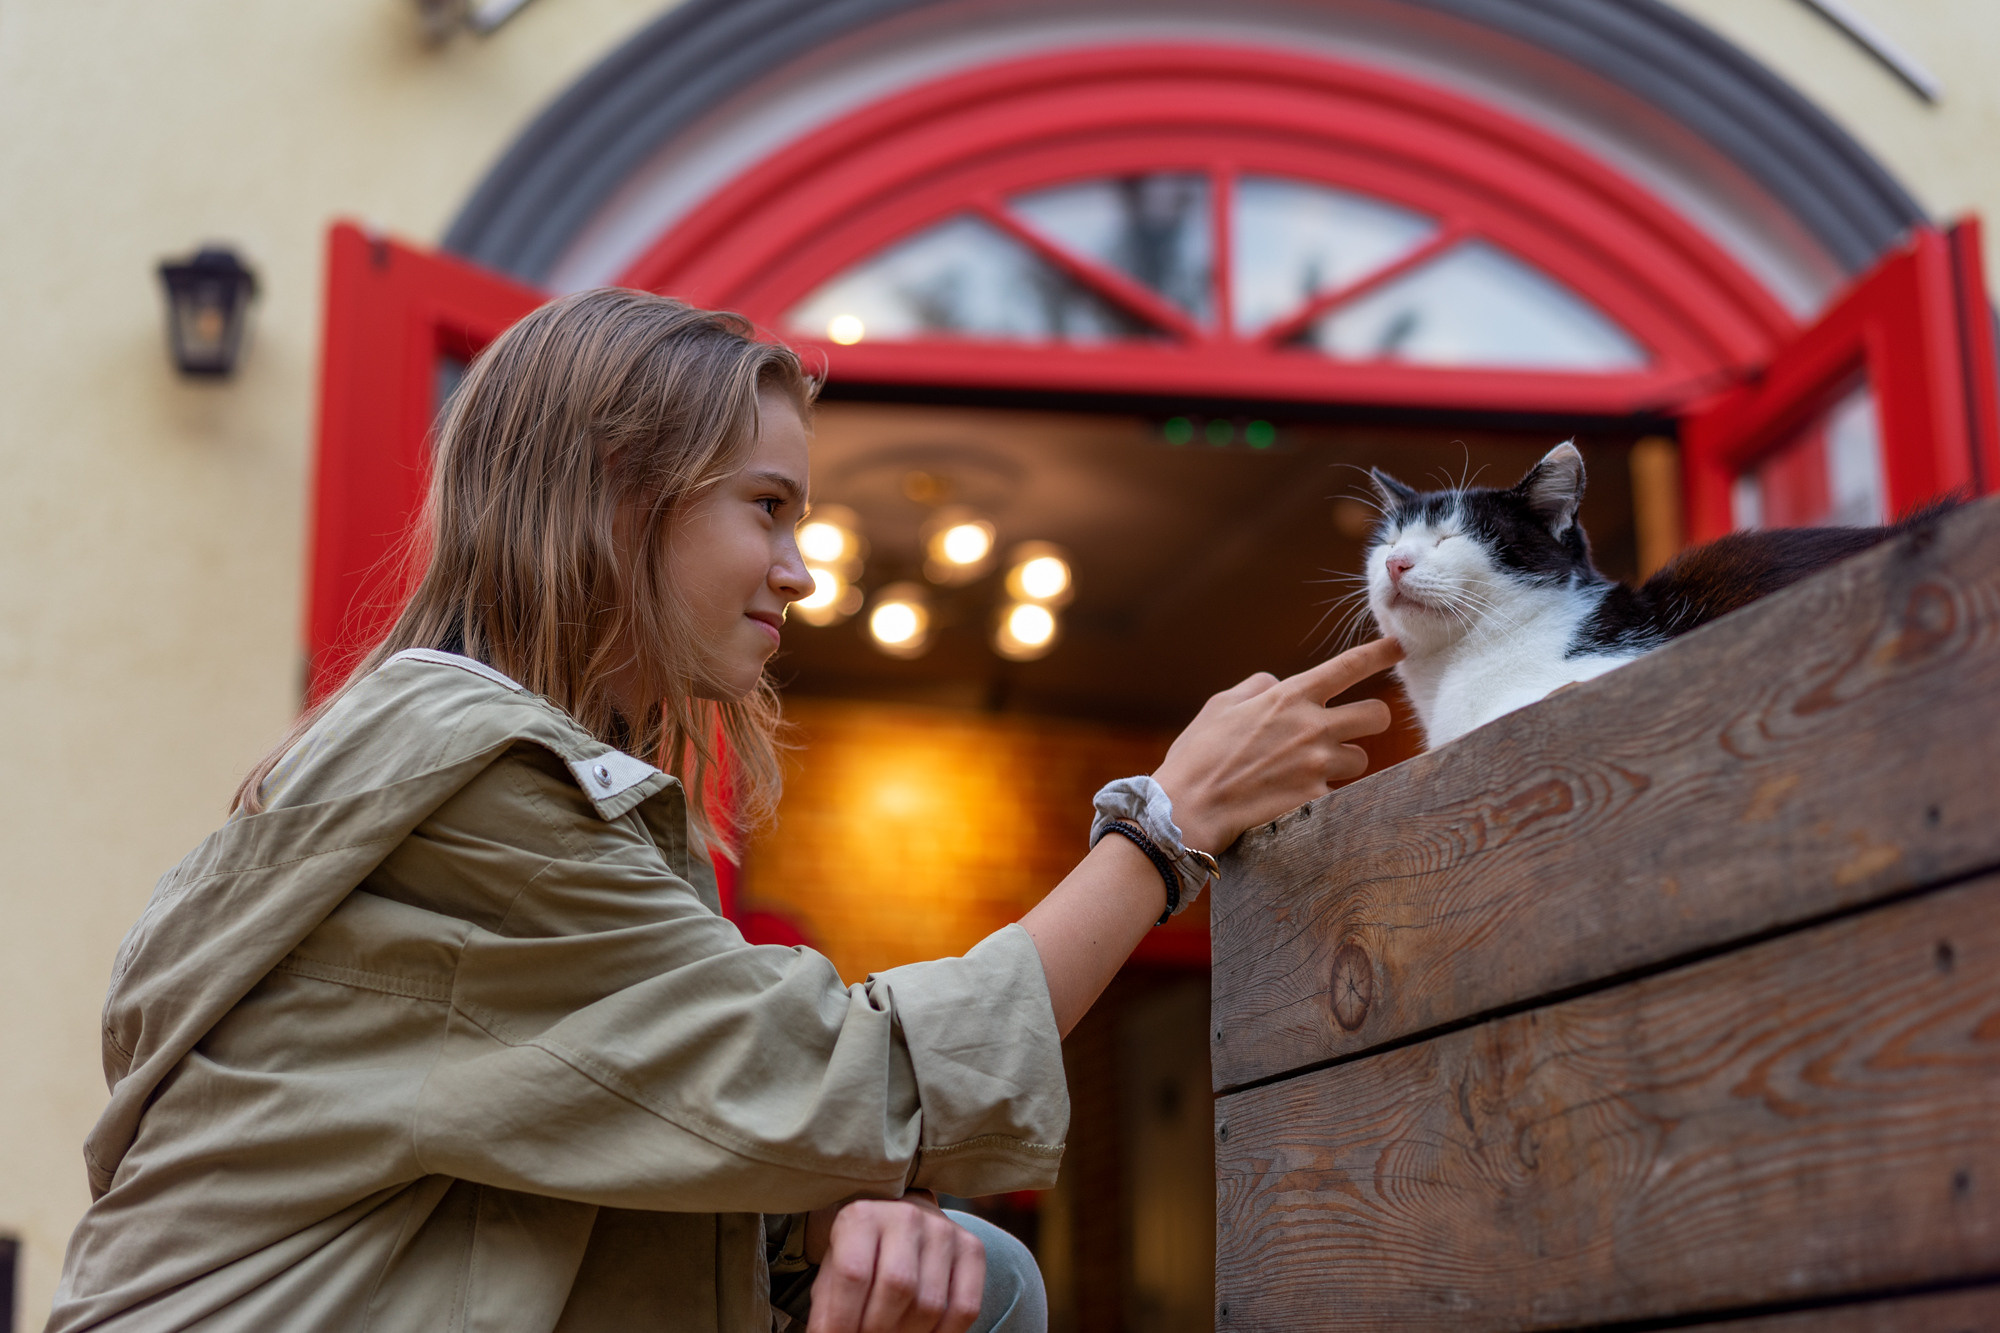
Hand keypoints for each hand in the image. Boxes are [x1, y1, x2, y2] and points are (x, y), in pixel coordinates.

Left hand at [805, 1192, 985, 1332]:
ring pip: (929, 1305)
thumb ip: (830, 1306)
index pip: (854, 1273)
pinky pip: (964, 1308)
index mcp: (862, 1216)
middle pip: (897, 1288)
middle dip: (876, 1330)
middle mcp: (907, 1216)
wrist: (897, 1222)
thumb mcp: (832, 1271)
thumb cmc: (858, 1254)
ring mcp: (943, 1231)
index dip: (843, 1318)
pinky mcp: (972, 1249)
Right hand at [1153, 638, 1401, 852]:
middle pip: (1377, 715)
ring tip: (1308, 769)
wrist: (1188, 809)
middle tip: (1352, 727)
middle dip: (1372, 719)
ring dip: (1343, 762)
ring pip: (1360, 758)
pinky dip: (1321, 794)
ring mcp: (1318, 766)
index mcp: (1290, 697)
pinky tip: (1293, 798)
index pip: (1349, 666)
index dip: (1380, 653)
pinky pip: (1338, 794)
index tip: (1398, 647)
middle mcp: (1312, 728)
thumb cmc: (1198, 755)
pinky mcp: (1316, 801)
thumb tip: (1278, 684)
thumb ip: (1258, 687)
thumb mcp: (1221, 705)